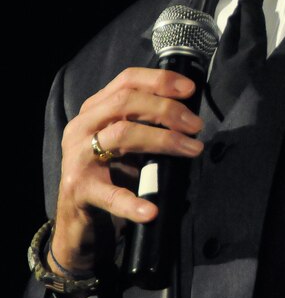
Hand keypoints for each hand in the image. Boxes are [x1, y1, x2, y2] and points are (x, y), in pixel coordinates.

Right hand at [49, 67, 203, 275]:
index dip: (160, 80)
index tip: (189, 89)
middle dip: (166, 109)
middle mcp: (82, 125)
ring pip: (123, 134)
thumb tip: (189, 115)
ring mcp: (78, 156)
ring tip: (192, 149)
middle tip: (196, 125)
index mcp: (95, 108)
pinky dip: (133, 203)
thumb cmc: (107, 172)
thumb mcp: (123, 140)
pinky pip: (110, 194)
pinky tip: (151, 210)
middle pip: (126, 102)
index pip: (127, 80)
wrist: (76, 217)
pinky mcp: (79, 189)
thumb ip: (145, 122)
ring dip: (164, 139)